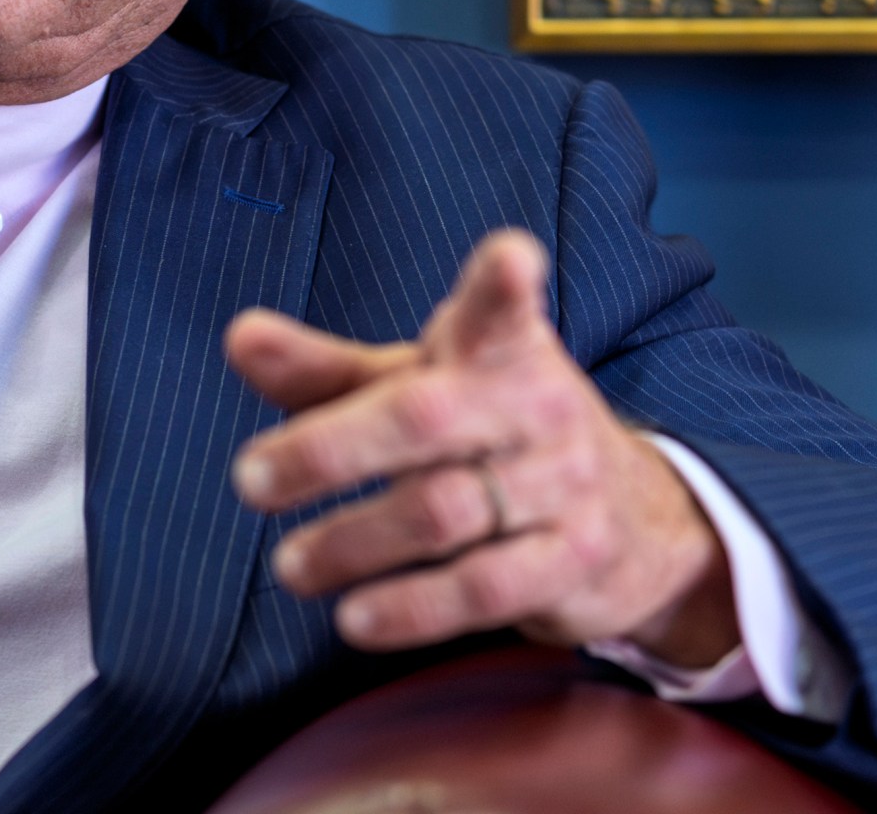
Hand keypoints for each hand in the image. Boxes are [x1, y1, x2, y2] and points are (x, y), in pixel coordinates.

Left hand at [225, 230, 738, 665]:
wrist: (637, 520)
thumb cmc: (494, 435)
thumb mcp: (419, 388)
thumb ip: (327, 372)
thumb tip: (239, 338)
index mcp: (501, 349)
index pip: (504, 308)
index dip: (505, 283)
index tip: (509, 258)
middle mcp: (539, 407)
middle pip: (424, 418)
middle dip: (328, 450)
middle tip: (249, 480)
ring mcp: (563, 485)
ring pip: (442, 511)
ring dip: (352, 542)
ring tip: (291, 565)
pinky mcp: (574, 562)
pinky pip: (483, 589)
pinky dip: (410, 608)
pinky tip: (355, 618)